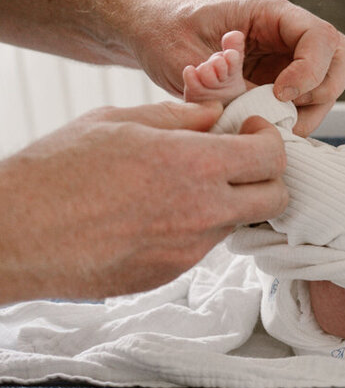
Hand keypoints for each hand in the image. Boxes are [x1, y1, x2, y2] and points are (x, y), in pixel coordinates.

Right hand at [0, 102, 287, 303]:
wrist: (15, 234)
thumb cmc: (56, 171)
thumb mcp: (117, 121)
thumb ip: (178, 118)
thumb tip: (216, 115)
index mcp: (195, 164)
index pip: (272, 157)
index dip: (270, 142)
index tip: (251, 134)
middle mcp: (203, 210)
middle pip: (274, 199)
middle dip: (267, 178)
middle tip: (239, 163)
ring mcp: (189, 248)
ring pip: (238, 222)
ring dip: (229, 202)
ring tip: (187, 186)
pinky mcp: (171, 272)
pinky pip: (203, 245)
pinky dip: (196, 227)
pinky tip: (158, 213)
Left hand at [132, 0, 344, 135]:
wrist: (150, 31)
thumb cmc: (164, 31)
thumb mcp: (183, 55)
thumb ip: (220, 78)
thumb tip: (255, 94)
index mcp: (268, 11)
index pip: (319, 36)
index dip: (310, 70)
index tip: (280, 94)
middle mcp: (287, 30)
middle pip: (341, 54)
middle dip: (324, 88)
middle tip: (288, 110)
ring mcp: (289, 52)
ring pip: (332, 78)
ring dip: (314, 107)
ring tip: (277, 124)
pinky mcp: (284, 75)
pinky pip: (311, 96)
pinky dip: (300, 115)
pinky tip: (271, 124)